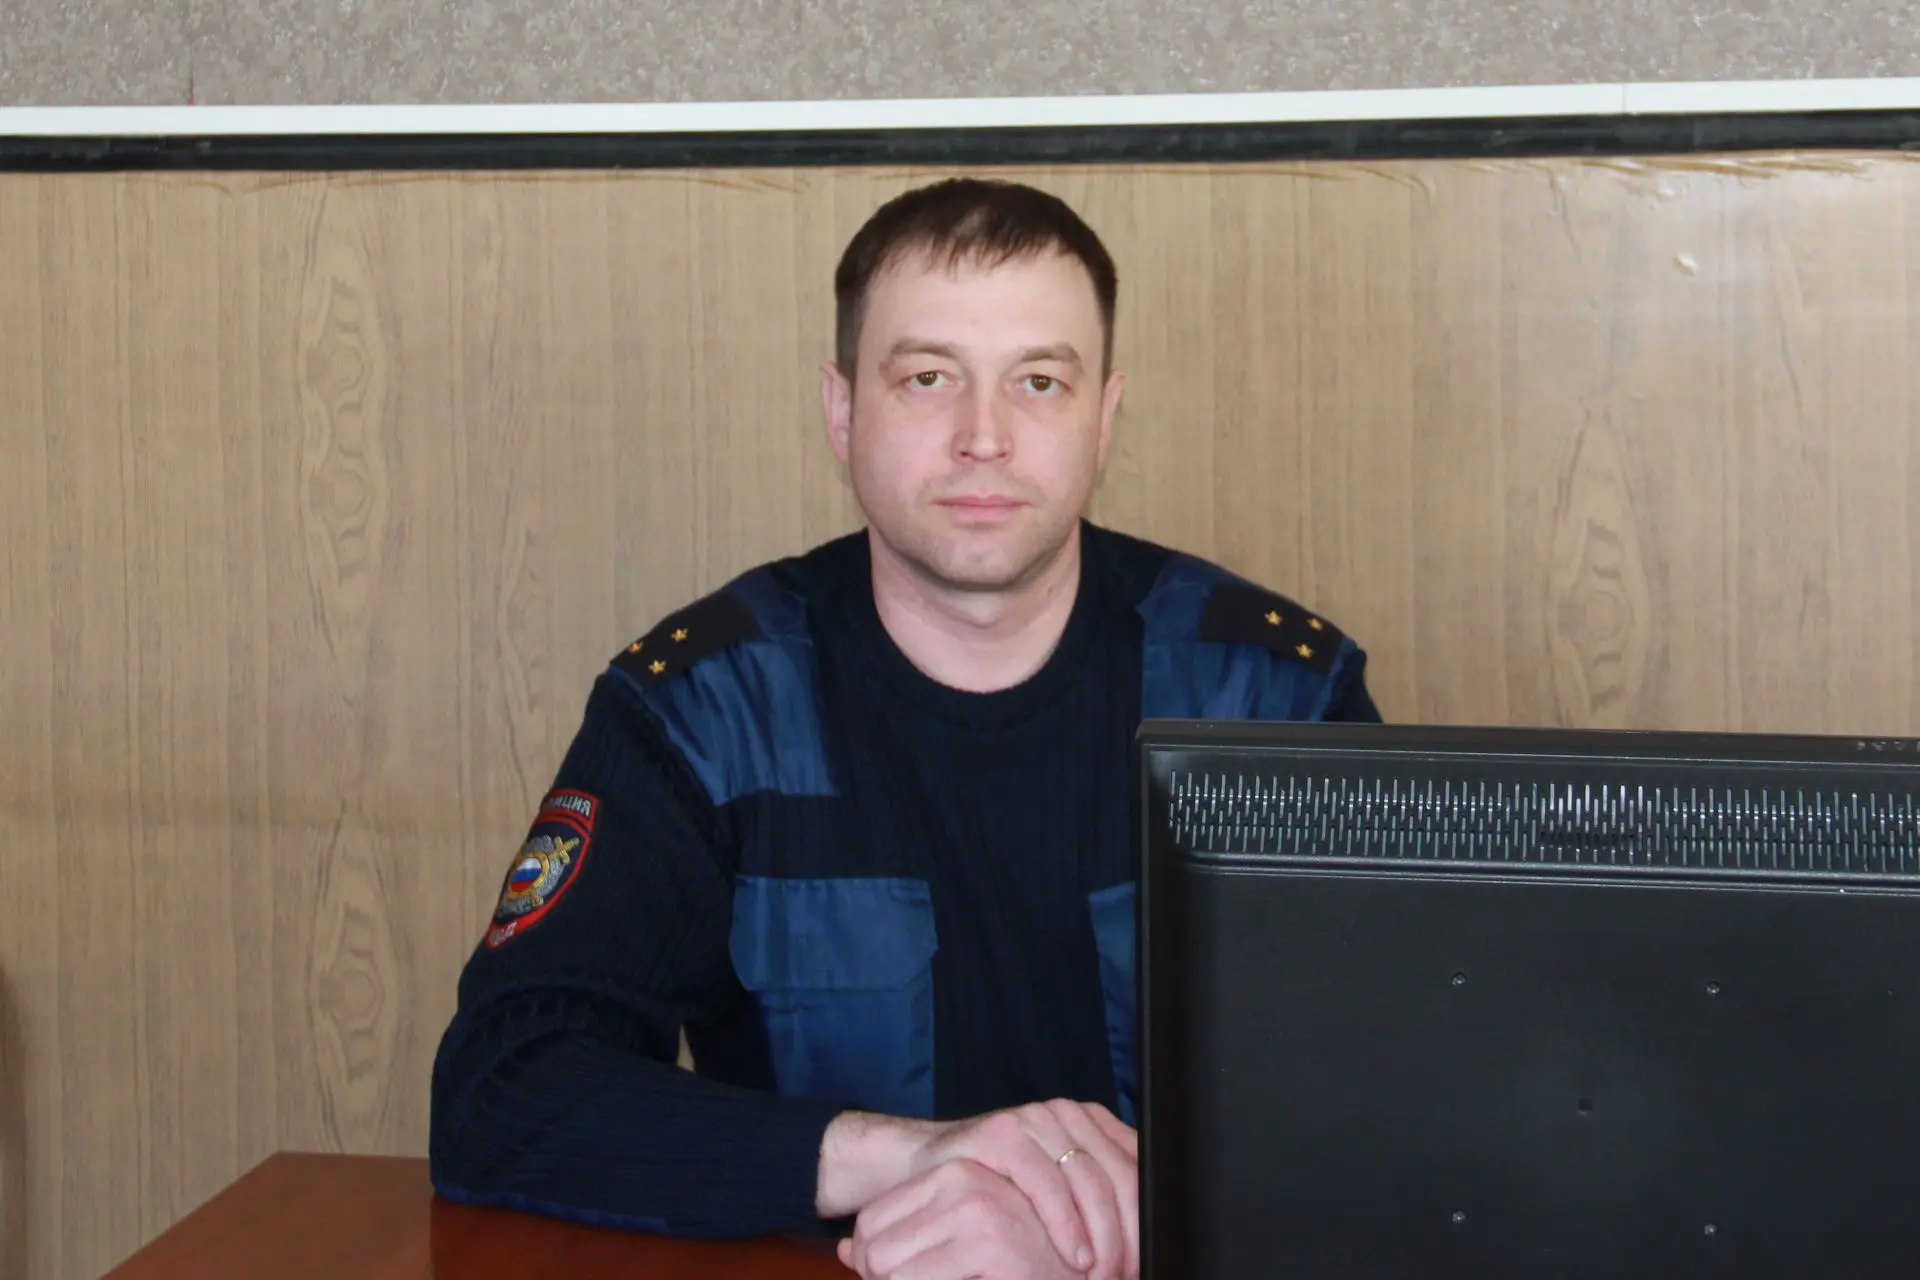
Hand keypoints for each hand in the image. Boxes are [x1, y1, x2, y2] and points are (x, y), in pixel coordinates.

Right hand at [817, 1099, 1137, 1279]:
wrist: (926, 1170)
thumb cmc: (997, 1191)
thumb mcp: (1058, 1193)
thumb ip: (1097, 1202)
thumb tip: (1151, 1242)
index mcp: (1089, 1122)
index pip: (1139, 1166)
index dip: (1150, 1218)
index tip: (1152, 1260)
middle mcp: (1065, 1114)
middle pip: (1121, 1175)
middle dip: (1131, 1235)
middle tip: (1128, 1276)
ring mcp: (1033, 1120)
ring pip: (1091, 1180)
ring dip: (1105, 1238)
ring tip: (1103, 1277)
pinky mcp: (1002, 1134)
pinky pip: (1047, 1181)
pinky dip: (1067, 1225)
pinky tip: (1076, 1256)